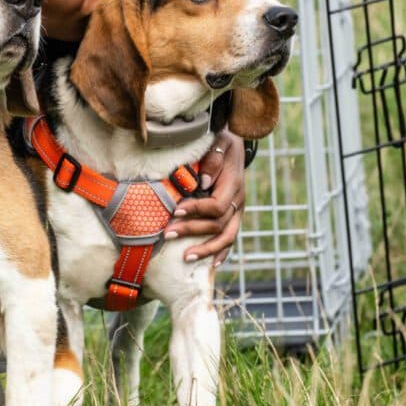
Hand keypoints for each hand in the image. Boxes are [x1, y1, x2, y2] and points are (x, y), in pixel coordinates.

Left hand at [164, 131, 244, 266]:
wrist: (233, 143)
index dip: (196, 210)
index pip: (216, 205)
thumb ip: (212, 160)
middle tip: (167, 234)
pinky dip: (223, 252)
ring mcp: (238, 210)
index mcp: (233, 184)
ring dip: (207, 249)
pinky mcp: (234, 215)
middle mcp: (238, 200)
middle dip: (192, 231)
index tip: (175, 210)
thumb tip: (204, 182)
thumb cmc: (221, 142)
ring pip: (227, 236)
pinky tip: (212, 264)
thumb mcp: (219, 142)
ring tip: (186, 257)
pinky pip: (231, 237)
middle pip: (218, 224)